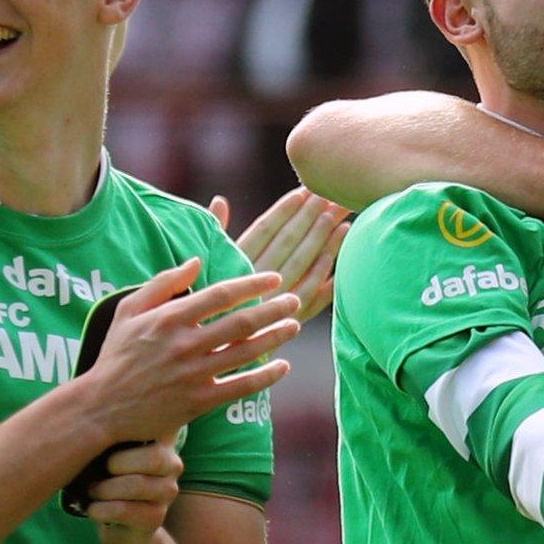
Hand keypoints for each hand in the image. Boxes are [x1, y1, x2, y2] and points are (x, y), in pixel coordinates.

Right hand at [78, 260, 300, 443]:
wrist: (100, 408)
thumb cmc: (115, 355)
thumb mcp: (128, 310)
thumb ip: (163, 283)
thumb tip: (196, 260)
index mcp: (169, 318)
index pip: (221, 294)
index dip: (253, 284)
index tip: (275, 279)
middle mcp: (184, 344)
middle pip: (241, 322)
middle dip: (274, 309)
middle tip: (294, 300)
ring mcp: (193, 374)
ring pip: (246, 352)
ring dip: (275, 337)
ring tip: (295, 325)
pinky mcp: (198, 402)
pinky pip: (240, 387)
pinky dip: (266, 376)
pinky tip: (283, 366)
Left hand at [89, 435, 182, 543]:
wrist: (117, 526)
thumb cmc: (108, 478)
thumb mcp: (109, 452)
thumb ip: (111, 435)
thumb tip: (89, 415)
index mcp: (163, 440)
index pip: (160, 426)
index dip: (135, 429)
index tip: (111, 440)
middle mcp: (173, 464)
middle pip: (154, 458)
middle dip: (116, 465)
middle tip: (96, 473)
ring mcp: (168, 492)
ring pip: (138, 485)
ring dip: (105, 490)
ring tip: (93, 492)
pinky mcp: (156, 517)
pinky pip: (125, 510)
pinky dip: (101, 510)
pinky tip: (93, 509)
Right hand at [210, 188, 349, 320]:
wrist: (207, 351)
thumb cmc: (202, 306)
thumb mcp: (205, 265)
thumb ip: (217, 233)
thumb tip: (220, 200)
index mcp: (233, 264)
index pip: (264, 230)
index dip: (285, 210)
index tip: (303, 192)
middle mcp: (254, 280)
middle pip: (289, 242)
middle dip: (312, 217)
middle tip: (332, 196)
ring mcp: (272, 300)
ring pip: (303, 264)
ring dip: (324, 241)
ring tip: (342, 219)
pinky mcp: (287, 319)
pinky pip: (311, 295)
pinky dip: (325, 275)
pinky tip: (337, 257)